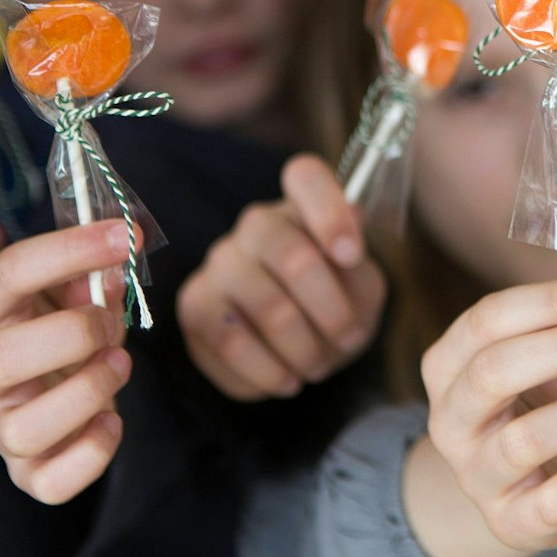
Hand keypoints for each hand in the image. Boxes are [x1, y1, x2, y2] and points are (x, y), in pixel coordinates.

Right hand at [0, 221, 135, 504]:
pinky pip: (49, 483)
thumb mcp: (78, 291)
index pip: (6, 273)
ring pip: (20, 431)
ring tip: (118, 366)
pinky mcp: (28, 472)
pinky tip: (112, 421)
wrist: (59, 388)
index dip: (69, 250)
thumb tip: (120, 253)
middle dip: (70, 336)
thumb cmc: (69, 329)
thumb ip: (95, 272)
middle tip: (108, 323)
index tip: (126, 236)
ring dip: (86, 394)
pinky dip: (92, 453)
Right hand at [179, 154, 386, 400]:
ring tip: (318, 367)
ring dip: (304, 350)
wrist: (299, 343)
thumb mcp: (362, 285)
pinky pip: (231, 344)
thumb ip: (357, 265)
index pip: (306, 176)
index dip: (331, 213)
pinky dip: (269, 372)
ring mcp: (218, 264)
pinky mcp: (194, 308)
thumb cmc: (335, 303)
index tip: (352, 257)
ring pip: (267, 308)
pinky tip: (286, 380)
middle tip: (349, 341)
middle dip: (333, 312)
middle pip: (294, 257)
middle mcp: (254, 226)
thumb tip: (345, 243)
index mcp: (300, 206)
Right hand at [403, 273, 556, 556]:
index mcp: (448, 366)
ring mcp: (476, 476)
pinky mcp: (512, 521)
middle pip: (493, 372)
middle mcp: (450, 421)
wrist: (534, 489)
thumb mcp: (551, 359)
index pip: (487, 321)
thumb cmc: (544, 404)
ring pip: (524, 439)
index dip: (551, 301)